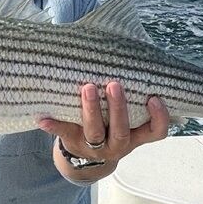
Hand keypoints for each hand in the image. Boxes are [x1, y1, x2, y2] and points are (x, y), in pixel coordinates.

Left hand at [38, 81, 169, 163]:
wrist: (85, 156)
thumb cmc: (111, 123)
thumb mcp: (129, 117)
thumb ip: (136, 93)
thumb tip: (138, 47)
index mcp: (136, 136)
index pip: (156, 132)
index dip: (159, 118)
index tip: (154, 98)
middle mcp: (118, 144)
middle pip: (121, 131)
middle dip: (119, 109)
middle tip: (114, 85)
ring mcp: (95, 146)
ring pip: (95, 132)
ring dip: (91, 110)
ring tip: (87, 88)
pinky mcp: (73, 142)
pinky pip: (64, 134)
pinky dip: (54, 125)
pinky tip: (43, 117)